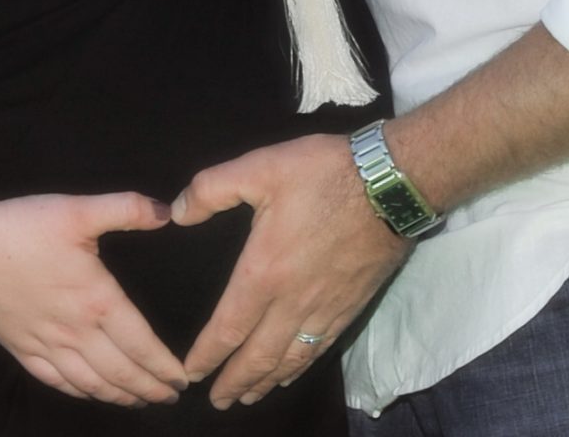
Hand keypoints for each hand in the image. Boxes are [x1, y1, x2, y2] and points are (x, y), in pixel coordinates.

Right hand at [0, 191, 189, 406]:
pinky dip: (77, 391)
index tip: (182, 379)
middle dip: (149, 388)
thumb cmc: (23, 227)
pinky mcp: (20, 346)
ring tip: (139, 402)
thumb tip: (168, 213)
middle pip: (120, 372)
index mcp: (97, 300)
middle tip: (170, 398)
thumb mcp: (81, 209)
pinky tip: (88, 393)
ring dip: (118, 395)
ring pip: (89, 382)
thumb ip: (128, 209)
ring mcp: (45, 343)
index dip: (163, 366)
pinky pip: (54, 379)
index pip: (140, 344)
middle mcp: (75, 331)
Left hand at [172, 134, 412, 407]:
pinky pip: (318, 349)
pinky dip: (299, 369)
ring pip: (289, 360)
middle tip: (215, 402)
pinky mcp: (350, 306)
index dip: (207, 356)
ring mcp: (324, 308)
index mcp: (263, 272)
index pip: (228, 329)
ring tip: (247, 398)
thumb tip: (176, 213)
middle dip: (233, 382)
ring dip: (264, 382)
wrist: (392, 184)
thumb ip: (212, 188)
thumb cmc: (324, 173)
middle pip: (258, 356)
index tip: (189, 374)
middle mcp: (292, 302)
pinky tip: (290, 375)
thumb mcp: (261, 166)